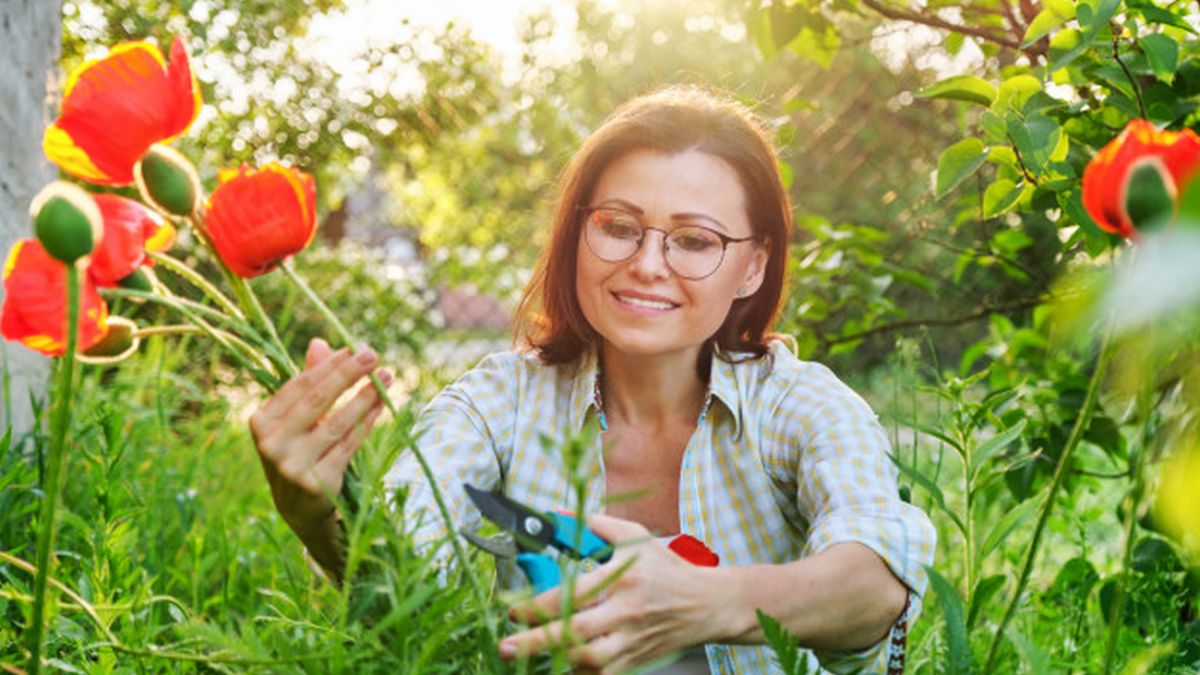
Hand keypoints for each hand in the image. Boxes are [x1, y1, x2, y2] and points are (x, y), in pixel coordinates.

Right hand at [249, 337, 391, 538]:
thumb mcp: (295, 421)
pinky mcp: (318, 483)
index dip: (328, 366)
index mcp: (261, 422)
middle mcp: (272, 444)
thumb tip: (321, 342)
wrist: (298, 510)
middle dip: (348, 374)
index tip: (354, 348)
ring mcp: (293, 466)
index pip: (299, 386)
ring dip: (365, 396)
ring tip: (387, 378)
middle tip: (373, 355)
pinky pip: (349, 445)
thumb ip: (308, 384)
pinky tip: (382, 405)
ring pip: (337, 422)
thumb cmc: (298, 453)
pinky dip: (368, 422)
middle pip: (316, 400)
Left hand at [500, 515, 718, 673]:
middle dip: (536, 643)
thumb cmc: (668, 569)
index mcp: (624, 579)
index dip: (538, 607)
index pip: (573, 596)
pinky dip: (579, 672)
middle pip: (575, 635)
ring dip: (555, 661)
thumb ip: (593, 525)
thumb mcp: (634, 537)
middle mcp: (627, 613)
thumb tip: (556, 515)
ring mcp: (632, 642)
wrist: (707, 604)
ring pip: (588, 663)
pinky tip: (562, 664)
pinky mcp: (636, 661)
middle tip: (506, 647)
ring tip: (528, 659)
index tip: (514, 612)